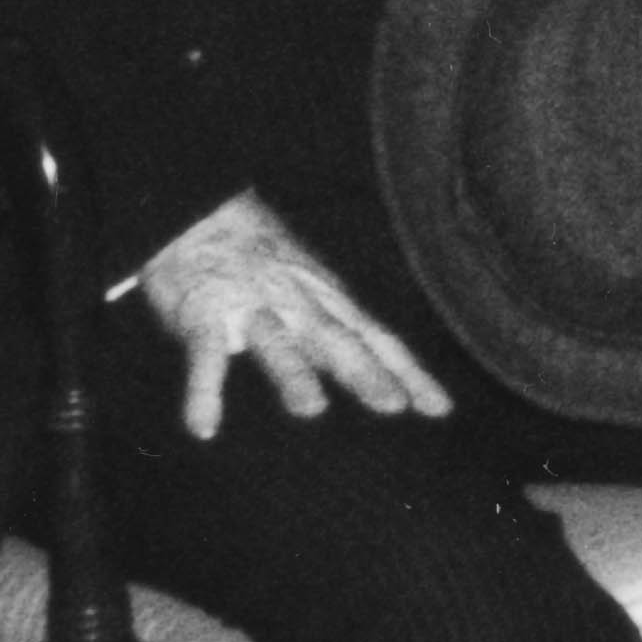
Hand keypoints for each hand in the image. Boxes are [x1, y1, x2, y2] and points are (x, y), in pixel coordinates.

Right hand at [135, 189, 454, 434]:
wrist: (201, 215)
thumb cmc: (265, 262)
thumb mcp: (314, 293)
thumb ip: (343, 335)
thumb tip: (387, 377)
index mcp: (329, 301)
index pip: (378, 339)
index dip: (409, 373)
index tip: (440, 410)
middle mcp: (299, 303)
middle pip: (338, 340)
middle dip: (365, 371)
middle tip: (392, 406)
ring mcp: (252, 307)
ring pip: (277, 341)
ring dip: (293, 372)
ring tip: (310, 409)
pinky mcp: (205, 314)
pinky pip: (206, 354)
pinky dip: (204, 391)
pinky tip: (204, 427)